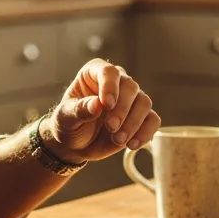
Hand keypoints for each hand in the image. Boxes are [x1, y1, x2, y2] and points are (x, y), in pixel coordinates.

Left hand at [42, 59, 160, 163]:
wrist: (76, 144)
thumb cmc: (68, 124)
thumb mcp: (65, 118)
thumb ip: (79, 110)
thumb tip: (97, 104)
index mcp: (94, 73)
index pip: (109, 72)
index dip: (110, 86)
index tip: (106, 105)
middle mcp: (116, 81)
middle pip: (130, 87)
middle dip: (122, 110)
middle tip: (111, 128)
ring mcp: (131, 99)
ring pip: (144, 103)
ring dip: (133, 123)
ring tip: (118, 140)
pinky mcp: (140, 117)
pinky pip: (153, 120)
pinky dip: (146, 132)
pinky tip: (132, 145)